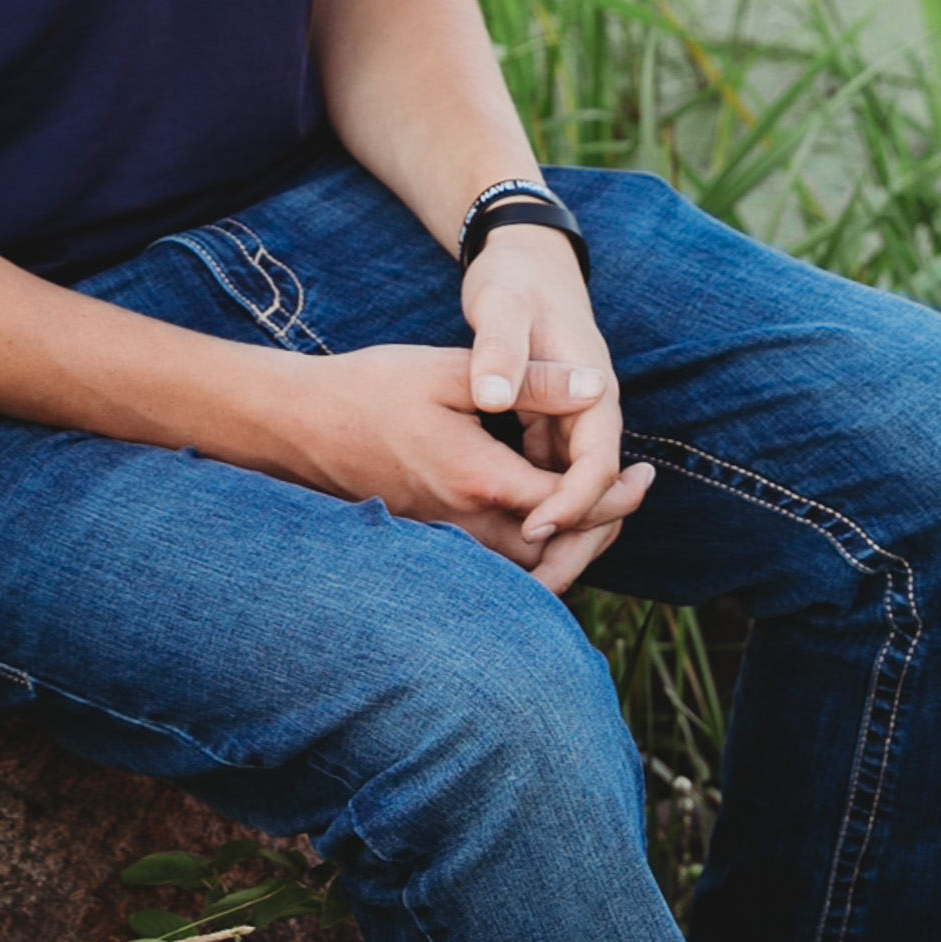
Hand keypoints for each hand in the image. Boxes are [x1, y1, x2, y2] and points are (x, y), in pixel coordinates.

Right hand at [278, 231, 651, 596]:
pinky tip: (545, 518)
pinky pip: (493, 566)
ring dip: (568, 548)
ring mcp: (443, 537)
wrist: (298, 423)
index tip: (641, 475)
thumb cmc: (369, 389)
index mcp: (477, 479)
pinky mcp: (430, 539)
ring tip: (600, 511)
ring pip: (522, 571)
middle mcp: (463, 523)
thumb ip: (525, 380)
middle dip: (601, 534)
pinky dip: (531, 553)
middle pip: (553, 557)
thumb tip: (592, 387)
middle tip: (631, 497)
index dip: (613, 498)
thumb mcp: (448, 370)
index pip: (568, 508)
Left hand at [459, 221, 652, 591]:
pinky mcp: (550, 426)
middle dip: (573, 545)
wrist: (525, 255)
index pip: (597, 465)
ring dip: (557, 539)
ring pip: (576, 495)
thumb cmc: (513, 279)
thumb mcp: (502, 305)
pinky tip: (502, 545)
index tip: (532, 532)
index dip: (571, 505)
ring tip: (522, 586)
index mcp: (591, 389)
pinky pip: (553, 482)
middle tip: (535, 589)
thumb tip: (496, 395)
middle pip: (597, 496)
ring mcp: (573, 422)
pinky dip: (537, 513)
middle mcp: (592, 412)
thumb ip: (500, 351)